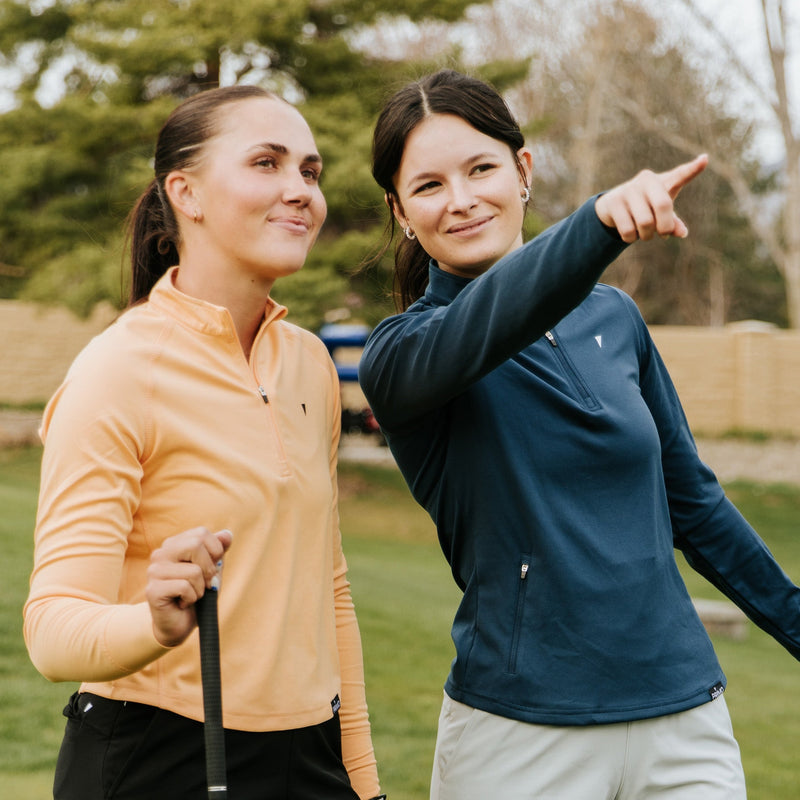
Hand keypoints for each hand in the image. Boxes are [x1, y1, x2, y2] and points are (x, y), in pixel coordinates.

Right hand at [146, 527, 232, 646]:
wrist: (179, 624)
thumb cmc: (196, 594)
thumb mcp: (213, 570)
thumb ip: (219, 551)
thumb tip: (228, 534)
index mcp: (174, 544)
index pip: (201, 533)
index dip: (215, 552)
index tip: (210, 569)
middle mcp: (161, 553)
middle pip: (196, 545)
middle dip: (209, 568)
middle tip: (203, 584)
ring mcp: (154, 571)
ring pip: (194, 570)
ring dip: (200, 588)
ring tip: (190, 595)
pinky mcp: (153, 590)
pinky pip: (185, 587)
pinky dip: (191, 598)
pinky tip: (182, 603)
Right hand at [595, 154, 707, 242]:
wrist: (612, 206)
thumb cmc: (645, 208)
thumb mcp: (661, 214)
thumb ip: (673, 222)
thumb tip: (682, 233)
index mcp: (663, 181)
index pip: (681, 175)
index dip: (693, 169)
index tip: (705, 160)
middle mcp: (647, 180)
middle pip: (663, 205)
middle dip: (665, 226)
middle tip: (663, 235)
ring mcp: (628, 189)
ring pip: (645, 222)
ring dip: (646, 235)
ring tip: (644, 234)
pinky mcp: (613, 202)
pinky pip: (628, 229)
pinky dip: (631, 238)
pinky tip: (630, 234)